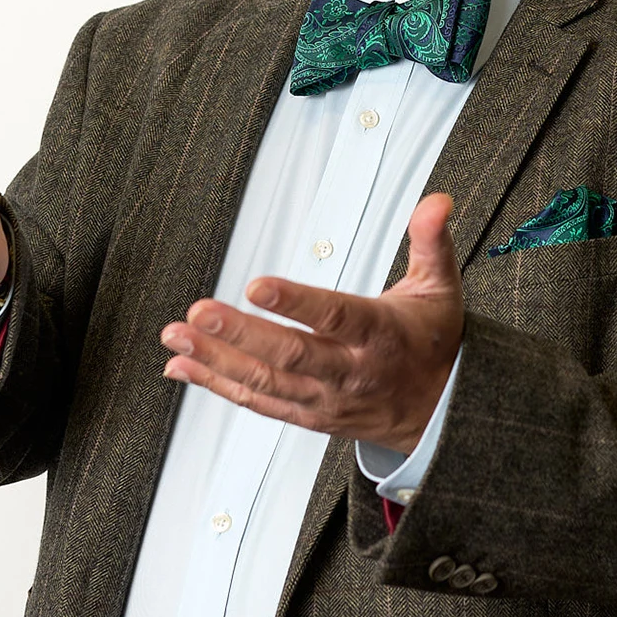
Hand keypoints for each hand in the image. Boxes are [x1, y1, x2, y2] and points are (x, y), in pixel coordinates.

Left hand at [160, 193, 463, 453]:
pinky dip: (218, 385)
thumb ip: (431, 241)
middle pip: (291, 356)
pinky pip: (258, 403)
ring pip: (266, 383)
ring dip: (216, 360)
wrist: (441, 412)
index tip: (257, 285)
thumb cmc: (434, 343)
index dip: (296, 303)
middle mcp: (350, 371)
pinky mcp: (309, 415)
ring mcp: (326, 398)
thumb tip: (436, 201)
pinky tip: (184, 366)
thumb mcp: (440, 288)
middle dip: (240, 334)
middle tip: (198, 313)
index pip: (337, 316)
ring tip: (176, 336)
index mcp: (381, 334)